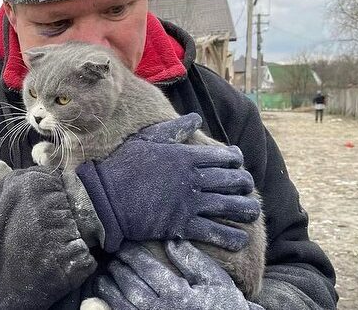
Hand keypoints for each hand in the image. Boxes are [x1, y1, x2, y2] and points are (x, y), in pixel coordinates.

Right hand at [75, 113, 259, 251]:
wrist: (105, 198)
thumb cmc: (123, 166)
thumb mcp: (147, 139)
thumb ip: (174, 129)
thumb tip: (196, 117)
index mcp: (186, 156)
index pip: (225, 157)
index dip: (237, 160)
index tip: (238, 163)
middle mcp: (193, 179)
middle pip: (233, 181)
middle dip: (245, 184)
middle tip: (247, 188)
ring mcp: (189, 203)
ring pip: (230, 206)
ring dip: (246, 210)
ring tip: (252, 212)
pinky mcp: (182, 225)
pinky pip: (215, 232)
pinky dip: (231, 237)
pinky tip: (240, 239)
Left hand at [95, 241, 263, 309]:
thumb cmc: (225, 305)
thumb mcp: (216, 280)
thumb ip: (193, 261)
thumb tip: (171, 241)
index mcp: (178, 294)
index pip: (147, 269)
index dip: (132, 256)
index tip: (124, 246)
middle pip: (131, 286)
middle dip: (118, 270)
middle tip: (111, 258)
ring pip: (123, 305)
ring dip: (109, 290)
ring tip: (102, 278)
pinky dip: (112, 308)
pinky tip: (105, 301)